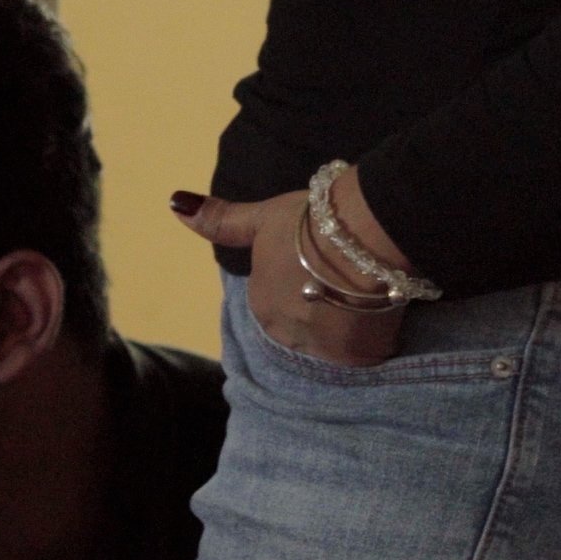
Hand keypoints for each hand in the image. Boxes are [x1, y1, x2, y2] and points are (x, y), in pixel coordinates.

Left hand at [175, 184, 404, 367]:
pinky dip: (376, 333)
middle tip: (352, 277)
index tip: (325, 263)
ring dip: (350, 322)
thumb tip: (175, 203)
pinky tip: (385, 309)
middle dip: (325, 306)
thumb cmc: (311, 222)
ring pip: (335, 340)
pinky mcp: (357, 356)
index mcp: (258, 302)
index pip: (280, 300)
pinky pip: (367, 350)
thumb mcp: (262, 218)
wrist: (365, 235)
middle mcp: (281, 333)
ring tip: (370, 293)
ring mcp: (319, 348)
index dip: (307, 280)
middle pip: (306, 324)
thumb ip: (221, 220)